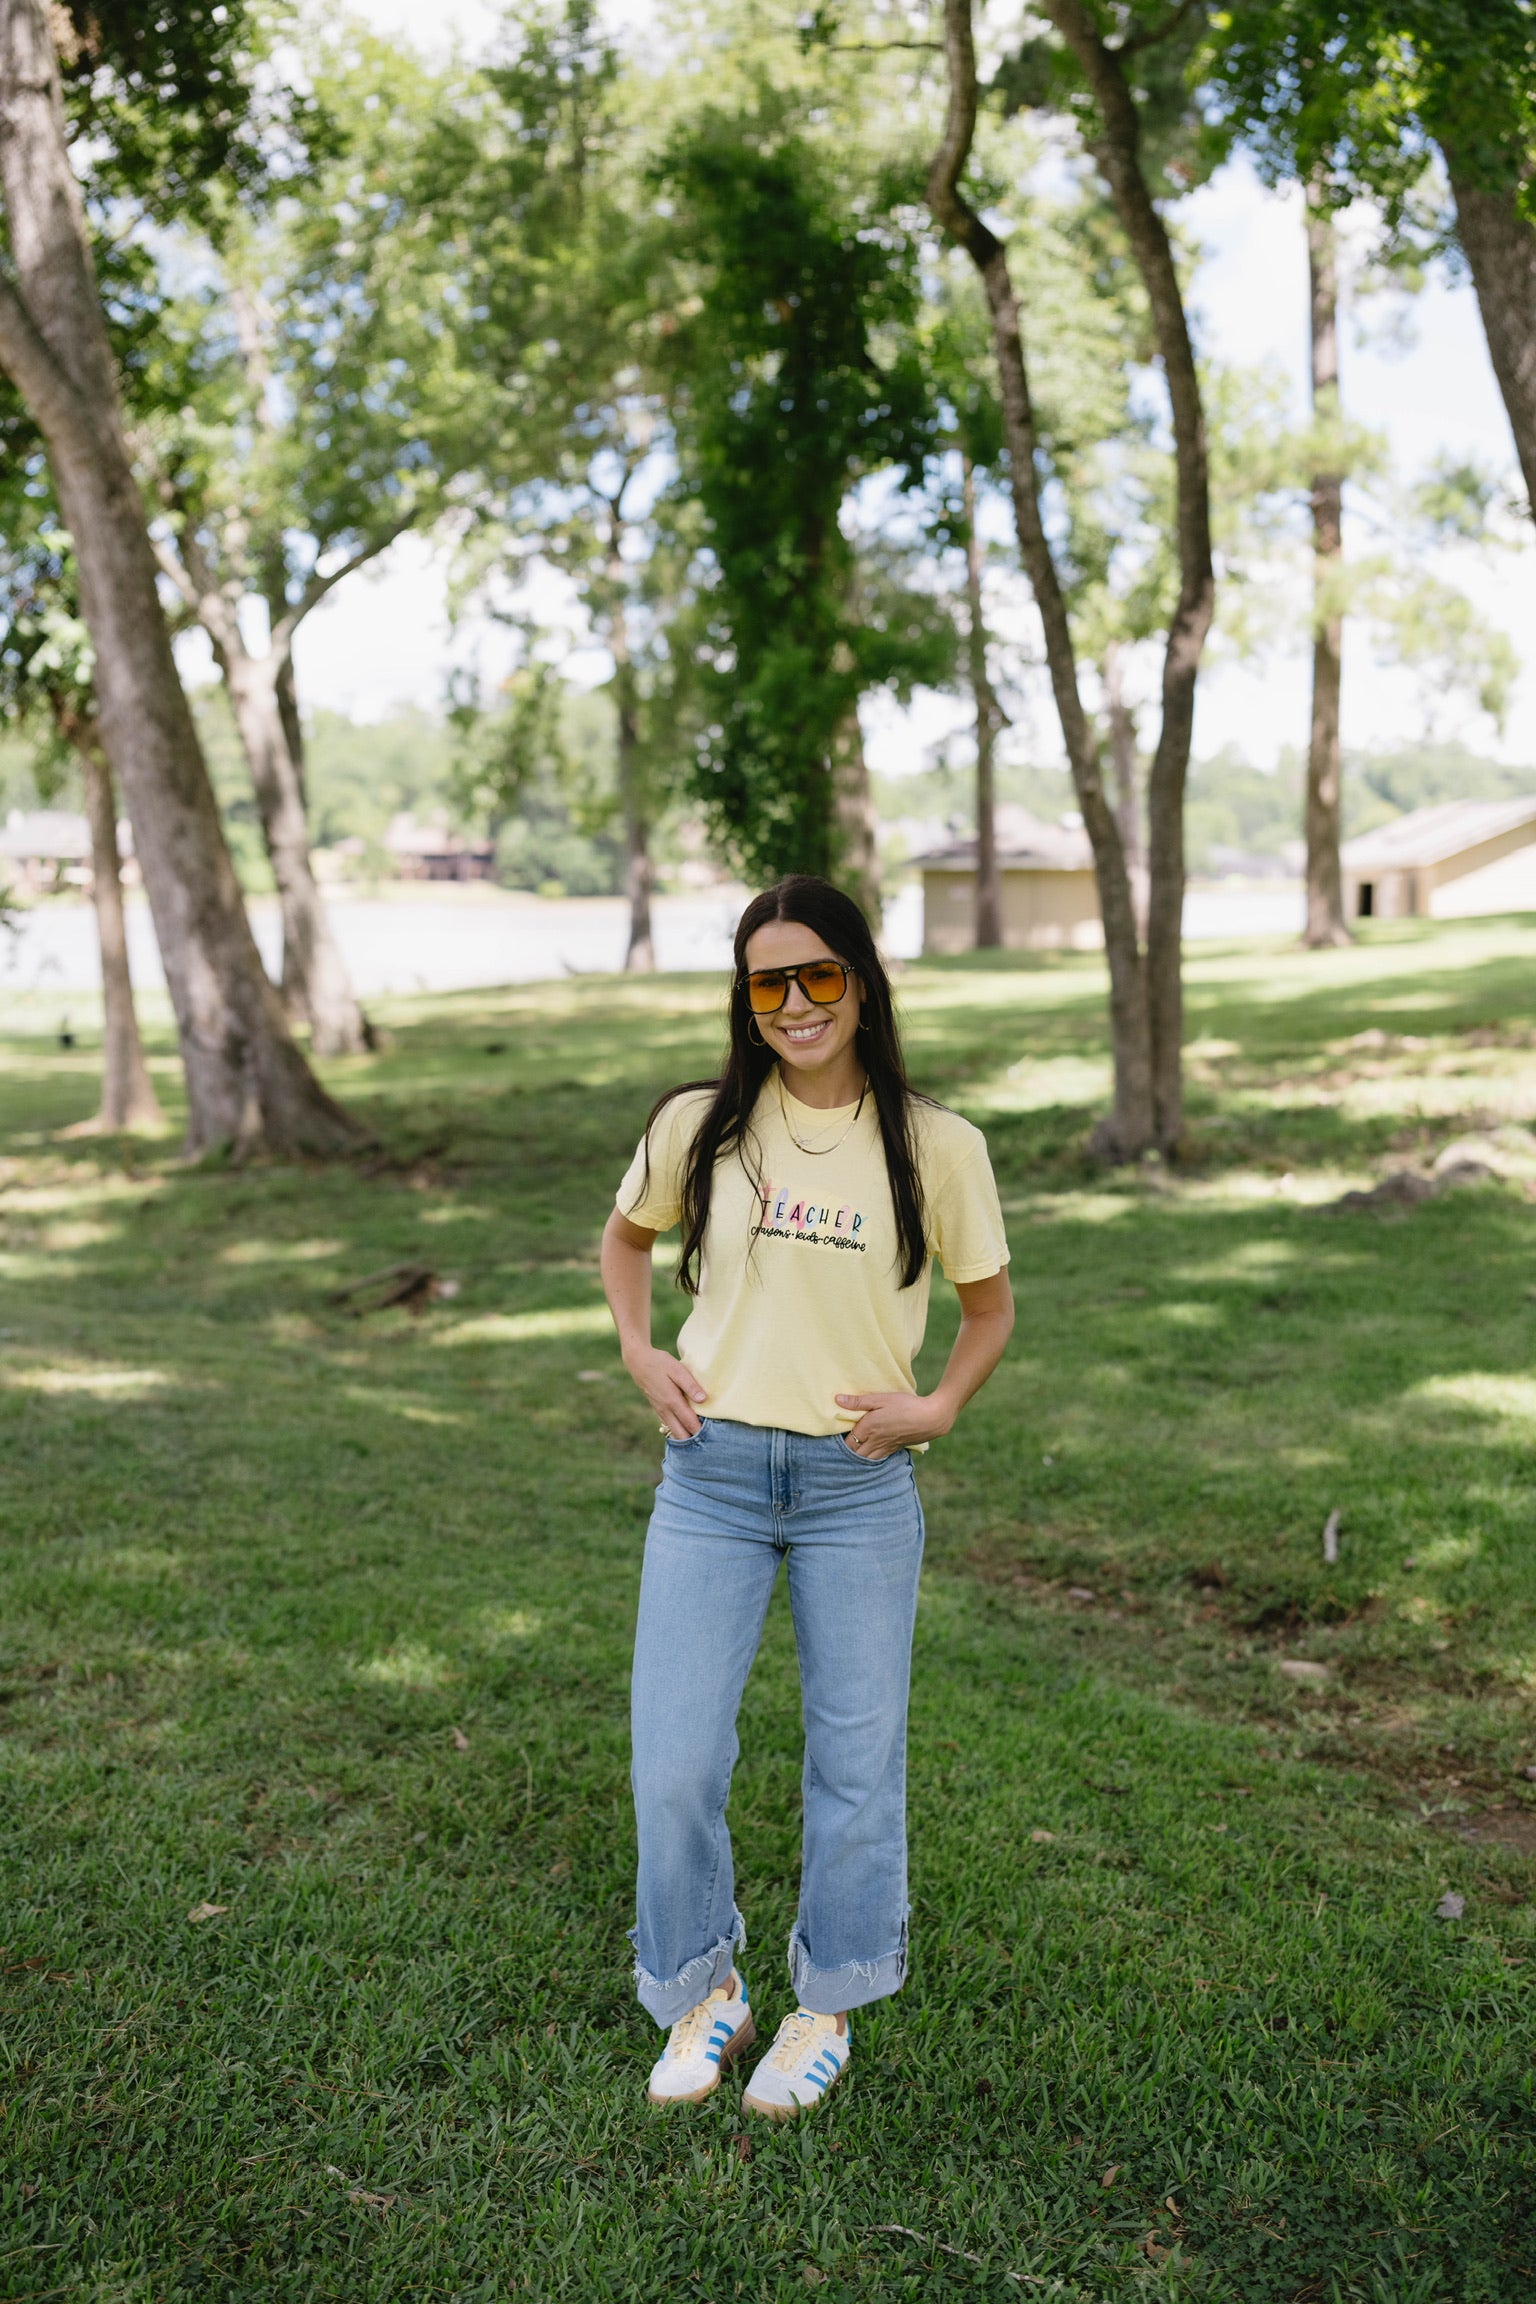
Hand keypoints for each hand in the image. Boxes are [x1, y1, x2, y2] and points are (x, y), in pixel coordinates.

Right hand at [625, 1344, 707, 1439]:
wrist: (638, 1361)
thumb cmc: (660, 1363)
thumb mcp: (677, 1369)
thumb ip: (690, 1385)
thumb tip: (704, 1400)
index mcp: (672, 1401)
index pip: (689, 1423)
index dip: (701, 1432)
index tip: (713, 1438)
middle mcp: (665, 1410)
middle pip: (680, 1434)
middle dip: (693, 1440)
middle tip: (708, 1441)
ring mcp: (660, 1410)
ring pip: (673, 1432)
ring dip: (685, 1436)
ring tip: (700, 1438)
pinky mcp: (657, 1408)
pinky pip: (669, 1425)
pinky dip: (678, 1430)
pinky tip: (686, 1429)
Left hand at [834, 1391, 953, 1460]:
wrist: (931, 1418)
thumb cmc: (905, 1405)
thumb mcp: (881, 1398)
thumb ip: (859, 1402)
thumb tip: (837, 1400)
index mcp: (868, 1428)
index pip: (847, 1441)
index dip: (838, 1441)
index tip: (832, 1436)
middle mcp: (874, 1441)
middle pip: (854, 1454)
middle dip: (845, 1452)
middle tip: (837, 1447)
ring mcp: (885, 1447)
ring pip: (865, 1459)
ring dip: (856, 1458)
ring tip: (850, 1452)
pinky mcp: (894, 1449)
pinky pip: (877, 1459)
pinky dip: (869, 1459)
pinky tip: (867, 1455)